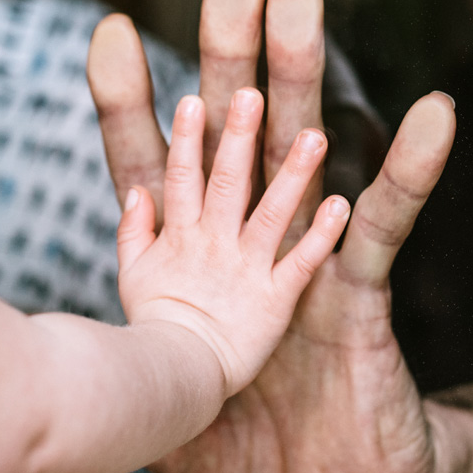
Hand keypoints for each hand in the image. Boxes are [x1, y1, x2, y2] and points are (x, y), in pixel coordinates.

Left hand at [89, 0, 463, 472]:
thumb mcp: (153, 405)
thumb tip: (54, 349)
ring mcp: (297, 259)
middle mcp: (240, 242)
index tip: (111, 34)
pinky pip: (384, 228)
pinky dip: (402, 177)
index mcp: (185, 262)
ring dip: (304, 83)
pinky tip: (428, 120)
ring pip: (302, 156)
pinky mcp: (353, 293)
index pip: (152, 170)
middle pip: (230, 137)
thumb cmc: (229, 448)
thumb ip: (108, 365)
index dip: (132, 108)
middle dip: (228, 57)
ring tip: (303, 6)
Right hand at [117, 89, 348, 395]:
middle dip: (237, 138)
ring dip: (292, 175)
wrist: (174, 377)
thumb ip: (133, 229)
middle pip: (226, 183)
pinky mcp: (274, 299)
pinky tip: (341, 205)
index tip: (193, 100)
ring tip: (315, 137)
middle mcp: (214, 244)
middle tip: (251, 95)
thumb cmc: (153, 324)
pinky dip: (320, 236)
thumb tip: (136, 190)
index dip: (187, 140)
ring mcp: (246, 269)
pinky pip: (299, 263)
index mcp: (180, 235)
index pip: (182, 178)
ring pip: (270, 214)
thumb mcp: (132, 273)